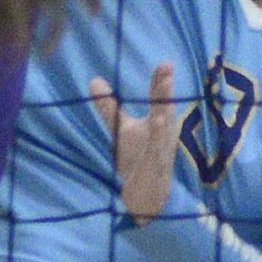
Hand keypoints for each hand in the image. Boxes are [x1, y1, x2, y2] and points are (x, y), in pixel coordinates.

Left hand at [90, 62, 181, 225]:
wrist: (146, 197)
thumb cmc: (137, 158)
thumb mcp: (122, 129)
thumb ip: (110, 107)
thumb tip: (94, 80)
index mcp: (157, 122)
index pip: (158, 97)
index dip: (160, 81)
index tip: (165, 63)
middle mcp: (162, 133)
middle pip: (164, 107)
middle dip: (165, 89)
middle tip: (167, 67)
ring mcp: (160, 150)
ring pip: (162, 130)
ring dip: (163, 113)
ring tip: (164, 94)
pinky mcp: (154, 167)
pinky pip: (156, 152)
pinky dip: (157, 139)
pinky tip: (159, 124)